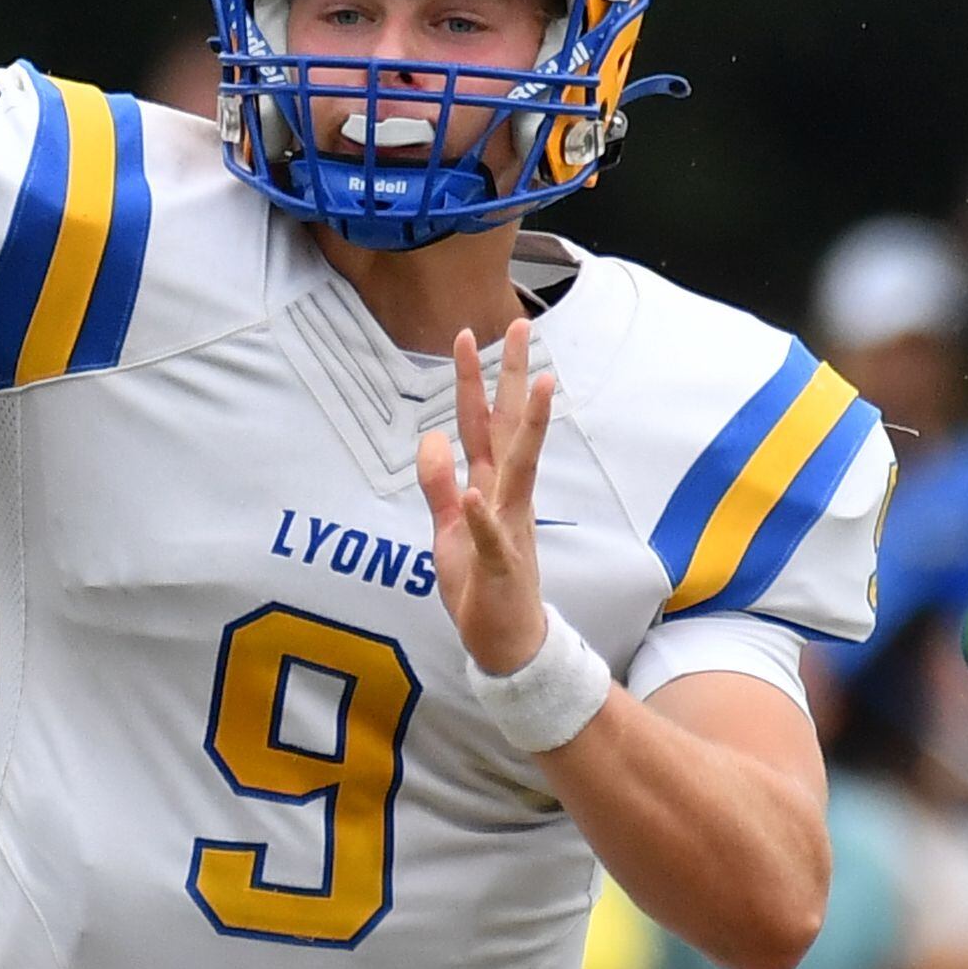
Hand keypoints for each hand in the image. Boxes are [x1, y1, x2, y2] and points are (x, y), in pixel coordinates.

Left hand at [416, 317, 554, 677]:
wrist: (505, 643)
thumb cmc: (480, 585)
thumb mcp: (445, 530)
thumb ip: (437, 485)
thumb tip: (430, 438)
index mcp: (491, 487)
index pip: (482, 424)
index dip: (473, 381)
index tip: (468, 334)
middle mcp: (506, 498)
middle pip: (509, 428)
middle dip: (514, 377)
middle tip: (521, 325)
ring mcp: (508, 529)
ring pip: (519, 469)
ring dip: (527, 428)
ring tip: (537, 384)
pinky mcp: (500, 567)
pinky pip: (491, 538)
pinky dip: (481, 517)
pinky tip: (474, 495)